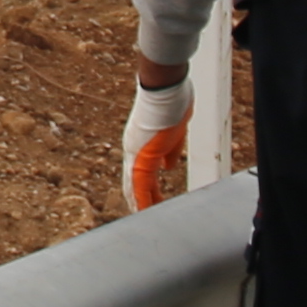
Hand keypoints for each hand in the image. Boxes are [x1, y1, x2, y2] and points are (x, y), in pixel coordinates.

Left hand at [119, 78, 194, 211]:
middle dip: (137, 199)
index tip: (146, 201)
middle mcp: (133, 151)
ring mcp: (135, 154)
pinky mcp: (141, 156)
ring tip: (139, 217)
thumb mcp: (174, 133)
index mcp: (140, 145)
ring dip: (138, 202)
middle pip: (132, 181)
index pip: (138, 172)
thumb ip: (170, 151)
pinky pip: (140, 184)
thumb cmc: (171, 104)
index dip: (141, 188)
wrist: (165, 89)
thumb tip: (167, 167)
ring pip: (134, 185)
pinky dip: (141, 199)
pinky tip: (142, 210)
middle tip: (138, 214)